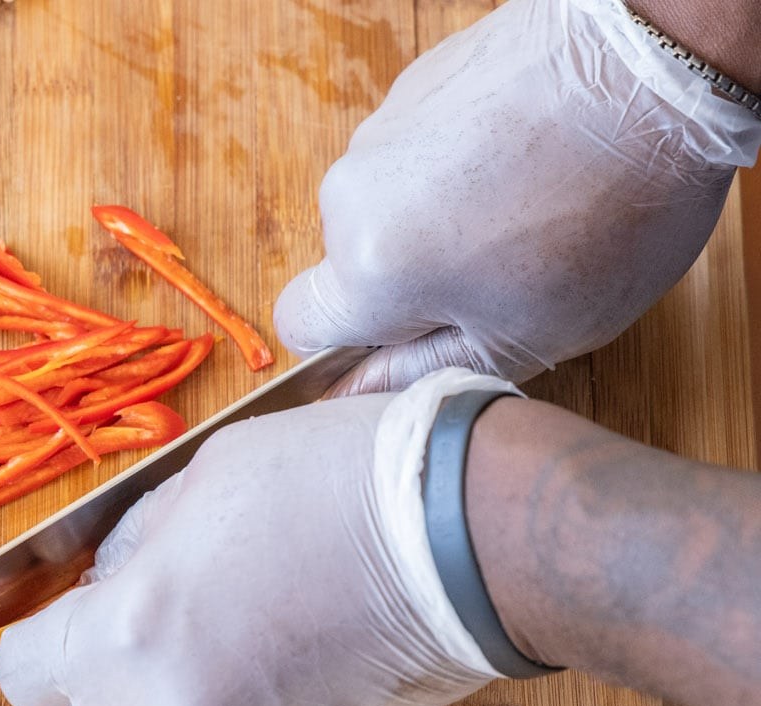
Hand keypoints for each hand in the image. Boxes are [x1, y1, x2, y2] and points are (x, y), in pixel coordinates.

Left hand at [0, 370, 514, 705]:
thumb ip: (132, 544)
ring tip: (218, 614)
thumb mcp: (199, 479)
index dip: (33, 639)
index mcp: (135, 639)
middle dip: (89, 690)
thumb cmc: (332, 483)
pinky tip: (273, 634)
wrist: (470, 537)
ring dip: (163, 694)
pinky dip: (230, 701)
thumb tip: (106, 578)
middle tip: (126, 626)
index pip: (26, 675)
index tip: (56, 611)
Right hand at [273, 0, 760, 394]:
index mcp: (366, 269)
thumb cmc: (605, 212)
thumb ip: (424, 373)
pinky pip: (416, 152)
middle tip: (500, 278)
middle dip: (409, 281)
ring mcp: (380, 131)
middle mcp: (349, 195)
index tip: (415, 340)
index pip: (300, 327)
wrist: (654, 67)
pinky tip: (528, 162)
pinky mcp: (415, 86)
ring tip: (528, 210)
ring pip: (386, 207)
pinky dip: (457, 168)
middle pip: (349, 264)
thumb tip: (357, 391)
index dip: (351, 345)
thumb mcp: (526, 336)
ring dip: (436, 221)